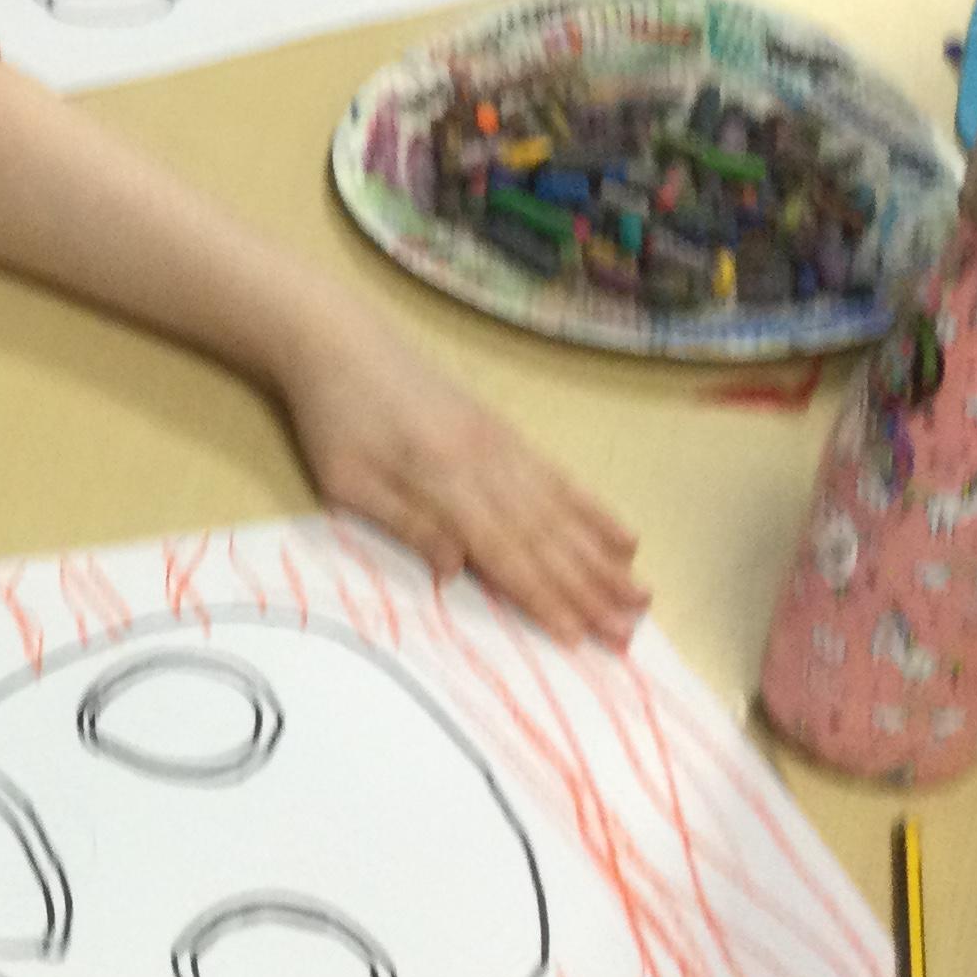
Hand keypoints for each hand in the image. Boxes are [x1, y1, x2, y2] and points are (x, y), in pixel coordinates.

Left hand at [279, 312, 647, 646]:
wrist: (341, 340)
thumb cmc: (334, 419)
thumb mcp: (348, 483)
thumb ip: (406, 524)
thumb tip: (457, 572)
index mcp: (444, 481)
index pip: (504, 552)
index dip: (543, 597)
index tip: (579, 637)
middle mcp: (487, 464)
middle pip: (546, 538)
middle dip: (589, 590)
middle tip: (630, 633)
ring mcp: (503, 446)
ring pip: (564, 512)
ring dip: (604, 559)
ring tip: (642, 594)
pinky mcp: (506, 432)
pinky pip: (560, 478)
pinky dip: (594, 511)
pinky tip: (622, 536)